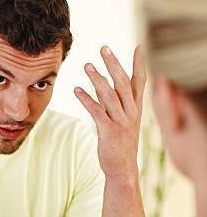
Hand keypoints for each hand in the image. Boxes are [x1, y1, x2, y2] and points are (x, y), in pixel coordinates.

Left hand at [74, 45, 145, 179]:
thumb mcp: (123, 121)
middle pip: (123, 83)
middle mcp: (131, 113)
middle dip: (114, 64)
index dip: (139, 65)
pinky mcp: (109, 132)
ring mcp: (121, 122)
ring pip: (109, 95)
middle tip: (104, 48)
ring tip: (86, 65)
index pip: (140, 82)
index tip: (139, 47)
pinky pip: (97, 112)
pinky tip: (76, 90)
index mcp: (136, 109)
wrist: (122, 169)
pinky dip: (86, 99)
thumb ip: (116, 103)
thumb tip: (104, 85)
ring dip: (97, 79)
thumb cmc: (121, 144)